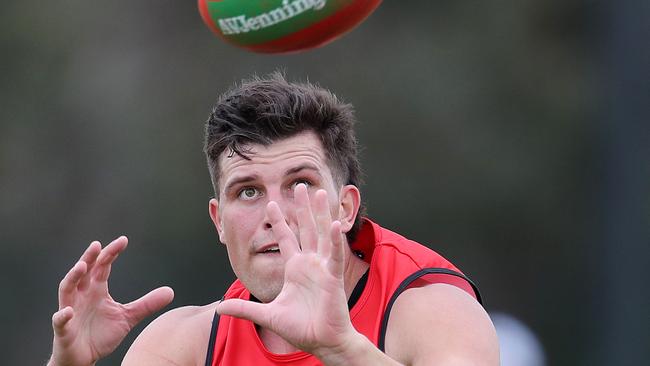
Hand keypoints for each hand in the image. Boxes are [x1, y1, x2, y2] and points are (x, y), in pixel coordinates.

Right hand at [49, 237, 173, 365]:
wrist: (84, 358)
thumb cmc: (101, 334)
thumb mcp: (128, 317)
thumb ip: (146, 304)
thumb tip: (171, 291)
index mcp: (96, 290)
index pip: (103, 266)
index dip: (111, 253)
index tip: (123, 240)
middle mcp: (81, 296)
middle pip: (83, 272)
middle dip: (89, 258)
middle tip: (97, 245)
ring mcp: (71, 310)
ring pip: (66, 289)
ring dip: (72, 277)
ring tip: (81, 266)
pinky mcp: (64, 329)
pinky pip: (59, 320)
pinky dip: (62, 315)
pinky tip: (68, 311)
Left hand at [217, 184, 356, 356]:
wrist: (322, 341)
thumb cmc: (300, 328)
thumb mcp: (267, 314)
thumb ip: (244, 308)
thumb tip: (218, 308)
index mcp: (295, 268)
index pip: (287, 237)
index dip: (280, 220)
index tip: (272, 203)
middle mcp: (309, 263)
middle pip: (306, 228)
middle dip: (302, 206)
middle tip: (301, 185)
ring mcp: (322, 268)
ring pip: (321, 234)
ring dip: (321, 213)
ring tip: (319, 192)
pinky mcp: (332, 276)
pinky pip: (334, 254)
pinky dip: (334, 239)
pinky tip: (334, 224)